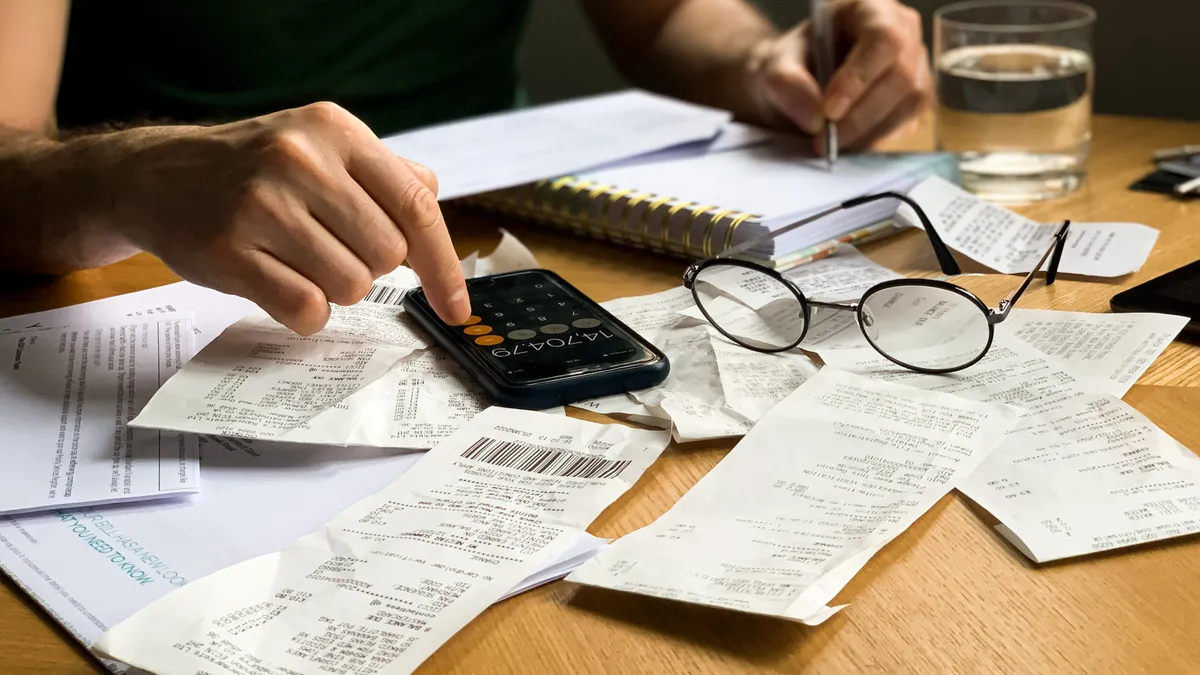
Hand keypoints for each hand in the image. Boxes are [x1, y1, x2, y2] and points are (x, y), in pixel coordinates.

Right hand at [112, 102, 469, 334]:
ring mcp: (261, 205)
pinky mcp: (229, 251)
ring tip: (296, 257)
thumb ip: (384, 174)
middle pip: (387, 254)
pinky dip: (304, 311)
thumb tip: (434, 208)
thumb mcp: (321, 146)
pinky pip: (306, 309)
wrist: (156, 175)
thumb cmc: (254, 169)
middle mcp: (300, 160)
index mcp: (335, 131)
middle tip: (329, 246)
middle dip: (369, 265)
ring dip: (334, 287)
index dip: (444, 264)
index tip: (457, 306)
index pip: (416, 205)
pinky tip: (279, 282)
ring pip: (350, 286)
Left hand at [746, 0, 930, 152]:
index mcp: (870, 9)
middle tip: (825, 139)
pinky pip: (908, 122)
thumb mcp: (775, 68)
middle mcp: (902, 31)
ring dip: (869, 132)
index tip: (829, 112)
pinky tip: (849, 141)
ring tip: (832, 143)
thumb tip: (815, 118)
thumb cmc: (792, 65)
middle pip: (901, 76)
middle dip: (861, 115)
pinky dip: (877, 139)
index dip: (859, 77)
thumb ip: (787, 85)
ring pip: (910, 103)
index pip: (882, 39)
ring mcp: (915, 64)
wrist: (798, 84)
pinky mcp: (915, 96)